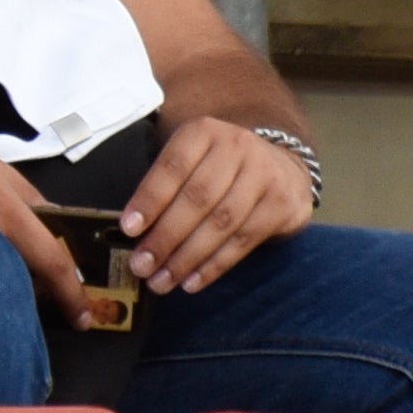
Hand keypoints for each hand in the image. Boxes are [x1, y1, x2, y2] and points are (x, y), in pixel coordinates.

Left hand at [121, 117, 313, 294]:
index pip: (173, 166)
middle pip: (197, 198)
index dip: (150, 199)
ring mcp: (265, 175)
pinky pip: (243, 241)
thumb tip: (133, 230)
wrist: (281, 165)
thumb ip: (165, 185)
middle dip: (165, 237)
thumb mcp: (192, 158)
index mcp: (203, 131)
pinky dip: (214, 265)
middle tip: (141, 266)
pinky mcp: (283, 205)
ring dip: (187, 258)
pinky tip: (192, 282)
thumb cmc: (219, 166)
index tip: (129, 229)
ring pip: (221, 223)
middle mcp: (237, 147)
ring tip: (162, 281)